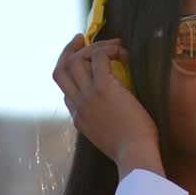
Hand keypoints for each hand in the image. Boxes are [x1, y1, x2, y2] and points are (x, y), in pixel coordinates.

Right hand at [53, 34, 161, 175]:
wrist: (135, 155)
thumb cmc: (133, 150)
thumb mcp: (111, 138)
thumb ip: (106, 124)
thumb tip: (118, 111)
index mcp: (79, 119)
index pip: (66, 92)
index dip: (73, 74)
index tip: (84, 65)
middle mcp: (79, 105)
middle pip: (60, 70)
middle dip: (67, 51)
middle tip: (81, 39)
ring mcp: (88, 96)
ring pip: (76, 59)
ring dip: (94, 47)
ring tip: (114, 45)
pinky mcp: (103, 88)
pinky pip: (99, 57)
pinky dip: (110, 50)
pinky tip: (124, 53)